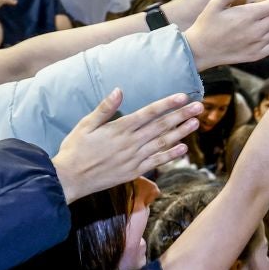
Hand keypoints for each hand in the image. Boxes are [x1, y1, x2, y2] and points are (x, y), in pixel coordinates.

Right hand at [50, 90, 203, 200]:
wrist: (69, 179)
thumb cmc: (75, 149)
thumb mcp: (85, 124)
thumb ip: (105, 108)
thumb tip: (119, 90)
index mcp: (119, 129)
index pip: (148, 113)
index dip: (167, 104)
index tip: (183, 97)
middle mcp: (130, 143)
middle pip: (161, 126)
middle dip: (181, 115)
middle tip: (199, 106)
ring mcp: (133, 158)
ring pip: (162, 143)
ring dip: (181, 132)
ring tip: (196, 123)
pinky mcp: (133, 172)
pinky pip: (156, 162)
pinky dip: (170, 155)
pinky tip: (183, 148)